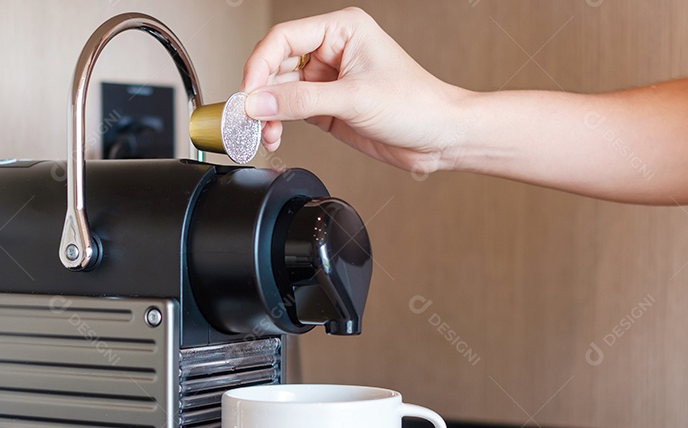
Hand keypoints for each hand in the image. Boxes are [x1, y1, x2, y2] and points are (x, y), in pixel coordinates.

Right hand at [242, 7, 467, 173]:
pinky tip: (275, 135)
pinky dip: (278, 122)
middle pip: (276, 64)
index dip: (259, 64)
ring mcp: (328, 79)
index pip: (283, 38)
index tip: (248, 93)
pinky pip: (291, 110)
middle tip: (249, 118)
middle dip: (261, 93)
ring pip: (280, 90)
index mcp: (342, 30)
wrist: (440, 137)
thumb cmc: (416, 104)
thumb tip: (257, 102)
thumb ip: (301, 101)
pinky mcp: (327, 106)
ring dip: (267, 112)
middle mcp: (332, 50)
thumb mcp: (354, 99)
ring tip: (264, 132)